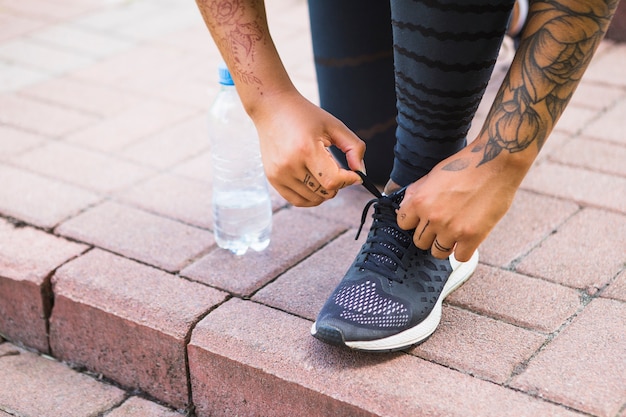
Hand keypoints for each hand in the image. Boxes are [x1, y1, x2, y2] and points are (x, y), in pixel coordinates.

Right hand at [253, 91, 364, 206]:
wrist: (272, 108)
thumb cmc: (304, 115)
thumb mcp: (334, 125)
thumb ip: (354, 148)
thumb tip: (361, 173)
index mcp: (306, 149)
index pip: (333, 181)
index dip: (349, 181)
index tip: (354, 175)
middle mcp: (290, 165)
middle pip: (324, 193)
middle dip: (338, 185)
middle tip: (337, 170)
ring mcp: (279, 174)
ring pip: (313, 199)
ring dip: (324, 191)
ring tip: (324, 174)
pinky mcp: (272, 179)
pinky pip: (297, 201)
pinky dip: (310, 198)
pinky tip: (315, 184)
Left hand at [396, 146, 525, 260]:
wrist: (497, 162)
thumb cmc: (466, 165)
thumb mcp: (433, 174)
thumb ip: (417, 193)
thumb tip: (403, 207)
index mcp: (420, 201)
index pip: (403, 224)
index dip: (414, 223)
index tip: (423, 220)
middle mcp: (432, 217)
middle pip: (419, 242)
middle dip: (430, 235)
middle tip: (443, 226)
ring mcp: (451, 229)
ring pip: (437, 253)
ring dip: (445, 245)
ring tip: (455, 232)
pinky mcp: (472, 236)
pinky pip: (459, 257)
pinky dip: (463, 250)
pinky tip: (467, 239)